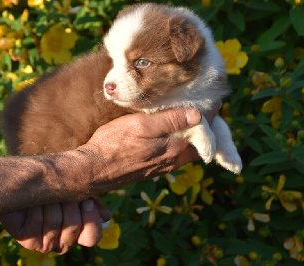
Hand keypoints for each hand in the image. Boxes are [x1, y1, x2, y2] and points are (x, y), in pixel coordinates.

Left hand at [0, 198, 110, 253]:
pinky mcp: (27, 240)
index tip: (87, 200)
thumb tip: (106, 217)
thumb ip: (92, 203)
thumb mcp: (75, 193)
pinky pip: (37, 222)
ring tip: (47, 192)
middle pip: (73, 227)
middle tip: (63, 190)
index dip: (91, 220)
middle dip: (69, 204)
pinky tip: (34, 200)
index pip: (92, 238)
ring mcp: (44, 244)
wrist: (22, 187)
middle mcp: (62, 243)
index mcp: (77, 234)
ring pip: (55, 223)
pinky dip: (36, 207)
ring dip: (51, 202)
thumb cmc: (51, 190)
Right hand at [79, 107, 217, 193]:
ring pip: (188, 148)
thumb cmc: (114, 144)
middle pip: (201, 142)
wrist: (93, 170)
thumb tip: (199, 114)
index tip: (209, 97)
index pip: (205, 131)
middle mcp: (174, 161)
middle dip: (204, 125)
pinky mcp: (154, 168)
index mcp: (175, 149)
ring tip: (184, 113)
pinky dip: (178, 139)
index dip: (210, 113)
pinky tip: (168, 129)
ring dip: (190, 132)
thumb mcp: (141, 126)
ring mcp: (164, 166)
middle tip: (199, 103)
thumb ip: (170, 121)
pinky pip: (175, 152)